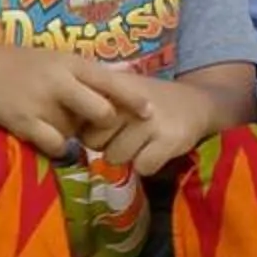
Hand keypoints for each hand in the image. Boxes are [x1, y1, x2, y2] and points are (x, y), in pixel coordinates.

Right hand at [0, 47, 123, 161]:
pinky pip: (54, 144)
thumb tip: (123, 78)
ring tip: (55, 125)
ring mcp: (41, 102)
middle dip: (104, 125)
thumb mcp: (52, 58)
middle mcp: (60, 80)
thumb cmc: (15, 64)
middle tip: (97, 130)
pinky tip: (43, 137)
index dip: (133, 99)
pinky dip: (55, 147)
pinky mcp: (23, 122)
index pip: (111, 81)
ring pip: (77, 132)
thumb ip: (81, 72)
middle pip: (102, 112)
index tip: (150, 112)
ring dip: (74, 136)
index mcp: (69, 62)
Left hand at [77, 68, 226, 178]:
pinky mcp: (168, 140)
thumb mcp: (122, 91)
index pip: (81, 122)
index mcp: (113, 89)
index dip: (91, 129)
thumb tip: (58, 125)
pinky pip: (142, 167)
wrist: (198, 102)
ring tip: (143, 142)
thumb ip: (93, 102)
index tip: (106, 127)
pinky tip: (156, 151)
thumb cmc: (150, 100)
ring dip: (128, 157)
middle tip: (126, 136)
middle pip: (95, 144)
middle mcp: (128, 104)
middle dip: (107, 145)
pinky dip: (148, 165)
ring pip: (116, 158)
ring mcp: (150, 123)